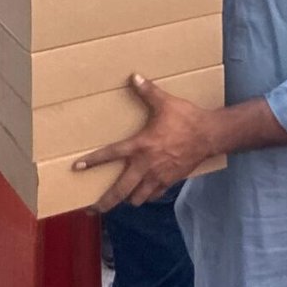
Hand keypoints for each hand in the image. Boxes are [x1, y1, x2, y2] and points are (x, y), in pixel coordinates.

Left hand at [76, 75, 219, 209]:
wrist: (209, 135)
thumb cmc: (185, 119)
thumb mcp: (165, 102)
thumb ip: (148, 91)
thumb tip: (134, 76)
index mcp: (140, 146)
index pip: (111, 154)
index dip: (93, 161)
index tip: (77, 167)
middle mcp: (145, 166)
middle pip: (119, 191)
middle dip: (104, 202)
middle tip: (92, 209)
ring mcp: (157, 177)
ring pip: (136, 198)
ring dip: (127, 199)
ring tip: (120, 199)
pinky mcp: (169, 182)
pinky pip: (153, 195)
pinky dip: (146, 196)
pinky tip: (144, 193)